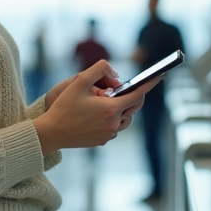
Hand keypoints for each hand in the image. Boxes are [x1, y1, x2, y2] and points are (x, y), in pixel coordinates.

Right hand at [33, 60, 155, 152]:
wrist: (51, 133)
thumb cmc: (64, 106)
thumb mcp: (79, 82)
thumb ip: (98, 69)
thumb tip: (116, 74)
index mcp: (111, 108)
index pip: (137, 95)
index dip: (149, 84)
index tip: (159, 77)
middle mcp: (113, 123)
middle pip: (134, 108)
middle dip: (134, 96)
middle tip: (128, 88)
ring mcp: (109, 134)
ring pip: (126, 119)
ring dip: (123, 109)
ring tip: (111, 101)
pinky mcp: (103, 141)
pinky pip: (115, 128)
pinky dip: (113, 119)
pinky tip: (100, 114)